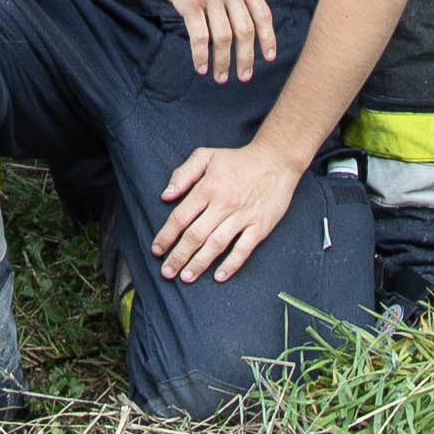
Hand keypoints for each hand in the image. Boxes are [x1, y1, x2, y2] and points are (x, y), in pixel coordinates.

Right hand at [135, 0, 281, 84]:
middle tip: (243, 76)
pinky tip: (201, 66)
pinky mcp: (188, 2)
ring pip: (223, 38)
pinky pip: (199, 36)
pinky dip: (201, 55)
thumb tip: (246, 15)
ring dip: (223, 62)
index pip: (263, 14)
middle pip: (245, 31)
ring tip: (220, 76)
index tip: (269, 58)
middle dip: (246, 58)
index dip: (268, 39)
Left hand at [154, 135, 310, 283]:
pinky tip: (218, 276)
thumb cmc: (238, 160)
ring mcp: (243, 216)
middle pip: (195, 235)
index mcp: (208, 187)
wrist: (276, 160)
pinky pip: (244, 249)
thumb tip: (165, 195)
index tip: (157, 250)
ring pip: (216, 244)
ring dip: (199, 263)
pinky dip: (231, 264)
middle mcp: (224, 204)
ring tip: (186, 277)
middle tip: (167, 272)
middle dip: (178, 256)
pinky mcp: (260, 226)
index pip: (181, 217)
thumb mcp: (206, 156)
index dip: (166, 236)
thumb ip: (183, 174)